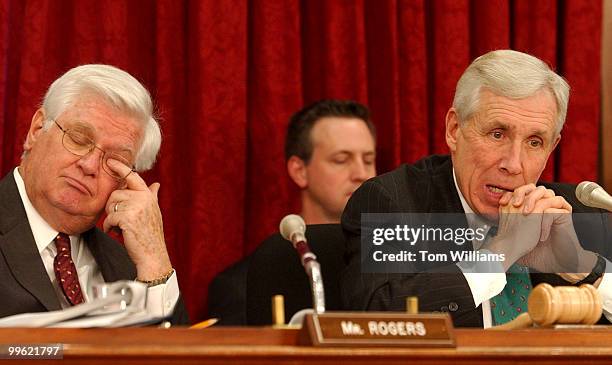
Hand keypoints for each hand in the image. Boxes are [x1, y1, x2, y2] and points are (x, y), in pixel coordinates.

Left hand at [102, 159, 171, 280]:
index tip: (110, 161)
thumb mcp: (153, 211)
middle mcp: (143, 198)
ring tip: (121, 227)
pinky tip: (118, 232)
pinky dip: (110, 227)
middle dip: (113, 206)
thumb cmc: (151, 234)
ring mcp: (136, 207)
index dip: (120, 168)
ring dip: (111, 218)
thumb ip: (152, 196)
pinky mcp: (127, 217)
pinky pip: (109, 218)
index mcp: (148, 195)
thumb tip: (156, 184)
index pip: (132, 177)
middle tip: (120, 219)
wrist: (153, 253)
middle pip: (115, 193)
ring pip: (111, 205)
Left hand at [498, 185, 595, 274]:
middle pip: (533, 188)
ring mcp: (555, 210)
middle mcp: (543, 207)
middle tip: (514, 205)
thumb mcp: (516, 238)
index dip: (511, 194)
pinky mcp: (565, 216)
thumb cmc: (536, 252)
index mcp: (531, 208)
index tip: (502, 204)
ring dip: (534, 201)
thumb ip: (508, 228)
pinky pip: (555, 209)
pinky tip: (540, 233)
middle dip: (522, 193)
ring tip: (526, 215)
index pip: (521, 192)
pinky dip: (546, 220)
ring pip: (546, 193)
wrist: (553, 261)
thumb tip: (496, 221)